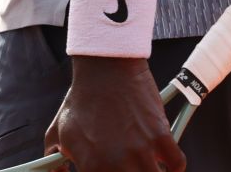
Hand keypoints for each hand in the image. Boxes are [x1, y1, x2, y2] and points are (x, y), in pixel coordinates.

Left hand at [45, 57, 184, 171]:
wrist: (105, 69)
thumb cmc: (80, 100)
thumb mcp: (59, 130)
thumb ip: (54, 158)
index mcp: (92, 166)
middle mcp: (118, 164)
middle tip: (131, 166)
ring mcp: (142, 151)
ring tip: (146, 164)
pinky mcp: (162, 138)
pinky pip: (177, 165)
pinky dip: (173, 165)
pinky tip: (164, 160)